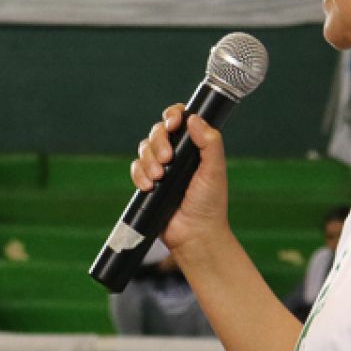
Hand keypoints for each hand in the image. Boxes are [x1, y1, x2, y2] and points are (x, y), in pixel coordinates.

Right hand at [130, 107, 230, 255]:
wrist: (194, 233)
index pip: (180, 119)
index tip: (173, 125)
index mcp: (195, 147)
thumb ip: (210, 143)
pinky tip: (150, 187)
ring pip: (145, 148)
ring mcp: (162, 167)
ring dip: (149, 160)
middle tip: (167, 159)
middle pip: (158, 131)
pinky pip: (136, 168)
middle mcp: (178, 154)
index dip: (173, 116)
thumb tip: (194, 119)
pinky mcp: (149, 182)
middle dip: (159, 142)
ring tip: (159, 177)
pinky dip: (139, 175)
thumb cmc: (209, 204)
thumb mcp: (215, 170)